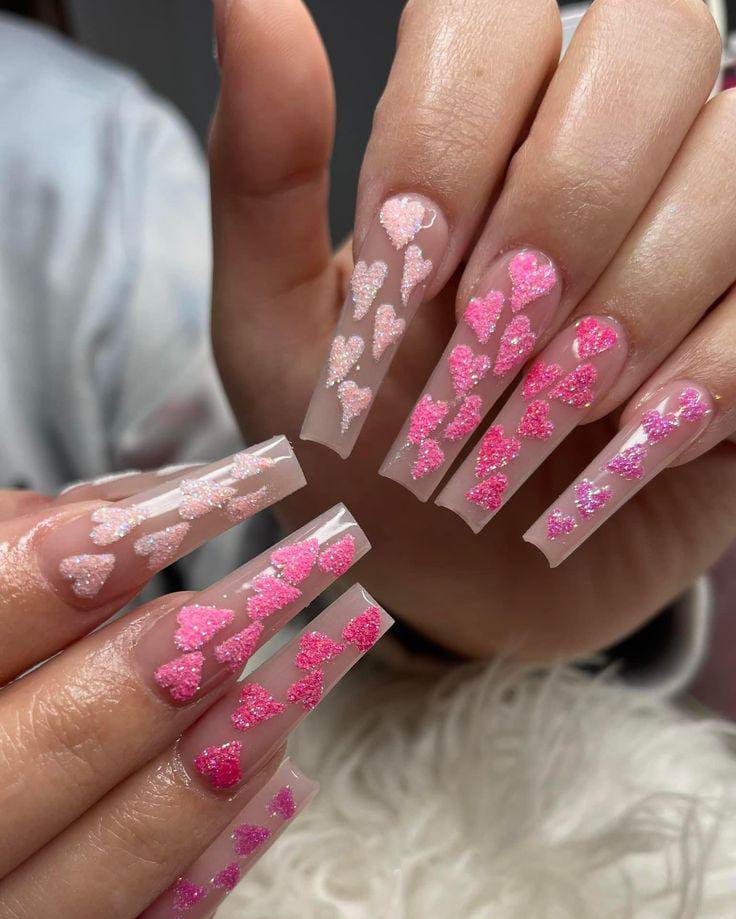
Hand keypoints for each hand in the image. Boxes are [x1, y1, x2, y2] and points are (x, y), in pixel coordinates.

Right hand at [0, 457, 387, 918]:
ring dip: (238, 739)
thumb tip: (150, 501)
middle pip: (63, 742)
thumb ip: (18, 543)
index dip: (93, 553)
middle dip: (201, 639)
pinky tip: (286, 770)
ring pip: (114, 853)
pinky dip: (214, 860)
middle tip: (317, 554)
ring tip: (339, 636)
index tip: (219, 488)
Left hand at [211, 0, 735, 660]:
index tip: (407, 271)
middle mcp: (606, 145)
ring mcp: (703, 228)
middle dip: (560, 211)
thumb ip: (264, 172)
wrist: (452, 574)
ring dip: (629, 308)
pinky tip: (625, 447)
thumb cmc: (363, 446)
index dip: (452, 133)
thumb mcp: (280, 330)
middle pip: (654, 42)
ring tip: (546, 414)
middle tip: (488, 344)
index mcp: (478, 122)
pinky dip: (697, 387)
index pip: (498, 14)